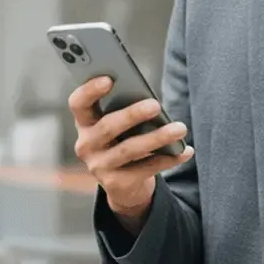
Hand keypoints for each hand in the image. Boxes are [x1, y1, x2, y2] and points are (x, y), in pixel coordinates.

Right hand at [69, 76, 193, 229]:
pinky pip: (146, 169)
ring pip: (129, 149)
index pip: (78, 103)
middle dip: (132, 114)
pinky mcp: (116, 184)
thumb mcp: (119, 125)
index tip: (109, 79)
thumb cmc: (124, 140)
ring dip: (157, 138)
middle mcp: (86, 145)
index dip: (90, 91)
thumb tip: (149, 99)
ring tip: (180, 128)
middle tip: (156, 105)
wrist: (123, 185)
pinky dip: (169, 158)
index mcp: (85, 123)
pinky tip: (185, 150)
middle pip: (107, 127)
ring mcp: (99, 167)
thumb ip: (124, 109)